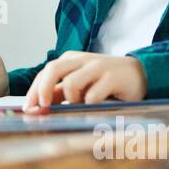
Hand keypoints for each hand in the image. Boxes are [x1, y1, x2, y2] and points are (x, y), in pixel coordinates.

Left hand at [25, 51, 146, 110]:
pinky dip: (89, 104)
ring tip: (80, 105)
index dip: (34, 90)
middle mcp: (81, 60)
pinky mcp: (112, 77)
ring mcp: (97, 67)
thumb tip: (37, 107)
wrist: (140, 74)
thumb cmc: (105, 82)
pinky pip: (93, 95)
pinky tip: (96, 105)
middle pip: (53, 69)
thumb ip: (60, 94)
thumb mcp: (80, 85)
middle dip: (43, 90)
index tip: (28, 108)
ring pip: (71, 82)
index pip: (45, 72)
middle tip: (43, 107)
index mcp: (70, 60)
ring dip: (70, 99)